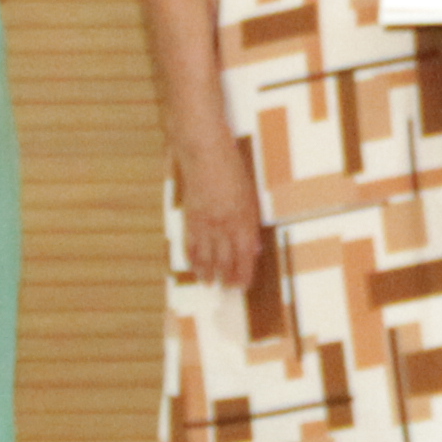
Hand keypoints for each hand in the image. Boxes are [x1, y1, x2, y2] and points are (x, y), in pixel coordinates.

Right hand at [173, 136, 264, 288]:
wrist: (204, 152)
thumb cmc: (232, 169)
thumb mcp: (250, 195)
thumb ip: (250, 222)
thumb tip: (252, 247)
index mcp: (243, 220)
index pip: (245, 256)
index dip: (243, 274)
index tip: (243, 286)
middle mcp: (223, 226)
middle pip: (225, 260)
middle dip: (226, 277)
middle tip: (226, 289)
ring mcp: (205, 223)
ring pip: (206, 256)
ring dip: (207, 273)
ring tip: (209, 284)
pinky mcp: (190, 217)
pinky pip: (190, 244)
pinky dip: (192, 258)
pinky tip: (194, 267)